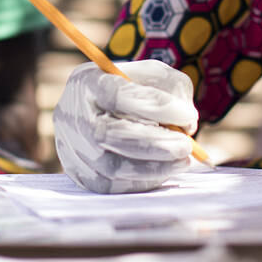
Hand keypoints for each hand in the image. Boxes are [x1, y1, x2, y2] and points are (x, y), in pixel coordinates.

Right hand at [53, 60, 199, 193]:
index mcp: (87, 82)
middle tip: (186, 145)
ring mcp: (73, 148)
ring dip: (155, 167)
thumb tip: (187, 120)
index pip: (118, 95)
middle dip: (155, 142)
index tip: (188, 115)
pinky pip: (113, 186)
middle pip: (110, 134)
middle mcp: (73, 115)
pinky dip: (144, 181)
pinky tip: (163, 170)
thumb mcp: (148, 75)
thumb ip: (171, 86)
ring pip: (111, 167)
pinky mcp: (81, 175)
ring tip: (183, 159)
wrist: (91, 114)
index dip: (157, 107)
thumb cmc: (128, 91)